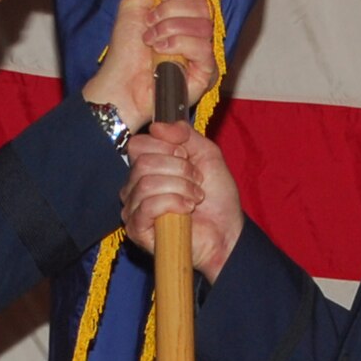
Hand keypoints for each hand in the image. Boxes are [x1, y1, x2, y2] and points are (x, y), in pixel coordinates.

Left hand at [80, 0, 217, 130]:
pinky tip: (161, 53)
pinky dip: (179, 45)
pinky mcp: (207, 71)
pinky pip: (204, 48)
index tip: (158, 1)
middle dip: (170, 11)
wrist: (121, 83)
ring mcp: (204, 51)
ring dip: (170, 29)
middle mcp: (197, 30)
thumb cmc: (126, 49)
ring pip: (203, 25)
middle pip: (202, 4)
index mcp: (184, 13)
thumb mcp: (134, 3)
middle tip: (150, 24)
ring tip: (151, 42)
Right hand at [121, 121, 243, 282]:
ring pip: (146, 183)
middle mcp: (135, 186)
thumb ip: (185, 134)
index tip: (189, 159)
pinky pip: (146, 206)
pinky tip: (187, 209)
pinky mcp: (136, 229)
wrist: (227, 233)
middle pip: (143, 162)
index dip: (167, 147)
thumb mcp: (207, 155)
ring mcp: (133, 208)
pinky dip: (173, 203)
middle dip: (179, 169)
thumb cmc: (217, 199)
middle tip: (197, 182)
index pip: (138, 144)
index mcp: (147, 166)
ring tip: (196, 198)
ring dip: (180, 187)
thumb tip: (157, 126)